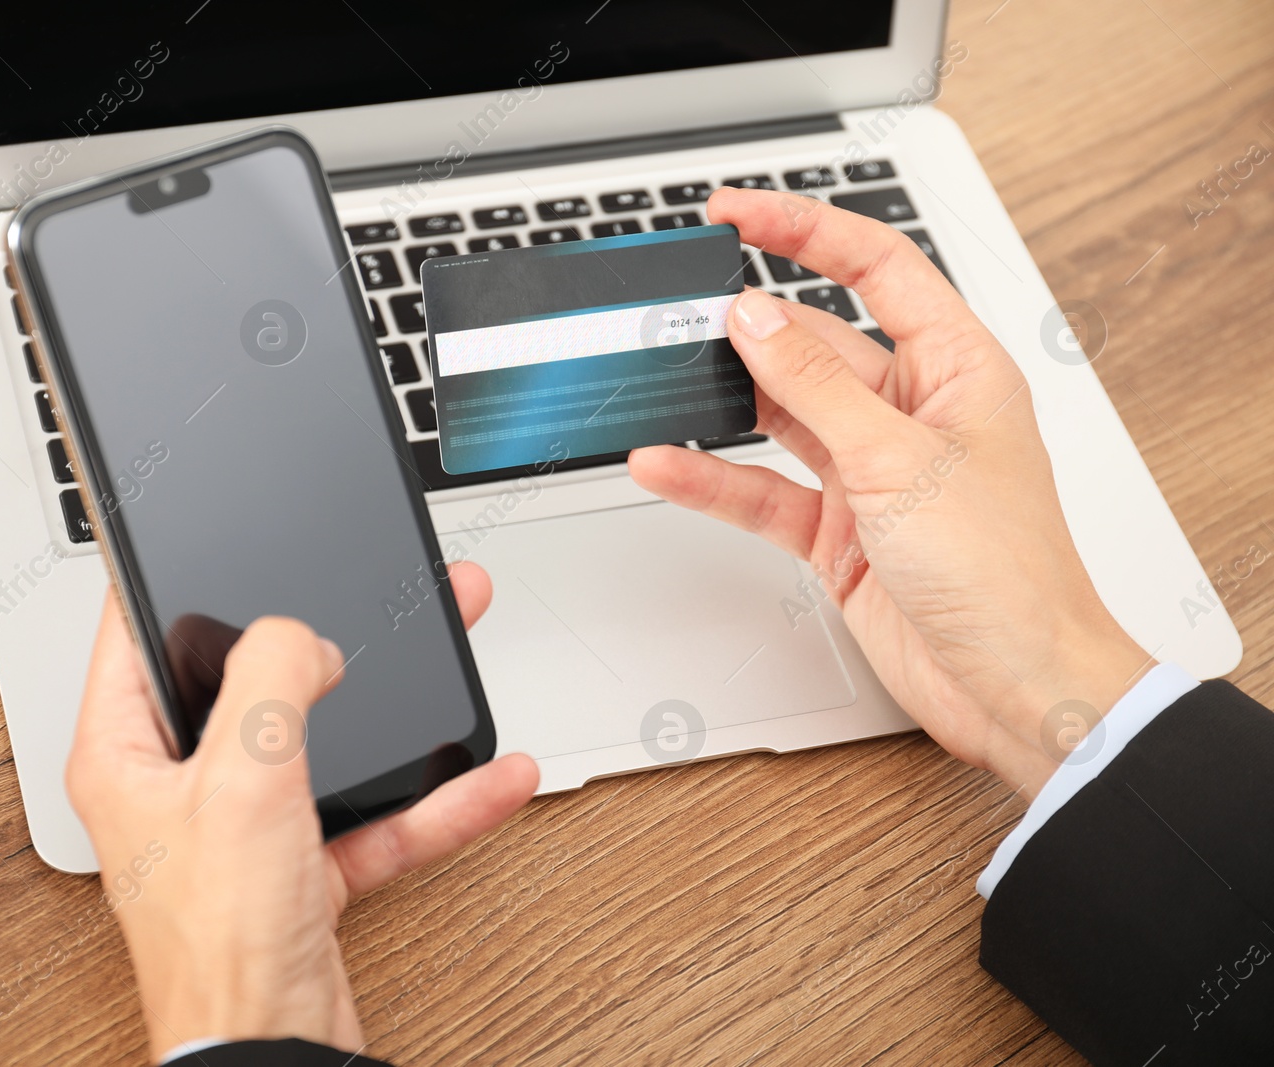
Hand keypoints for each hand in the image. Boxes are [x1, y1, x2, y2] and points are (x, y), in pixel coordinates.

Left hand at [67, 562, 537, 1059]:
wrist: (271, 1055)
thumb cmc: (218, 947)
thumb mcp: (243, 781)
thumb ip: (271, 682)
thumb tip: (301, 635)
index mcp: (127, 754)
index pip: (132, 634)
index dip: (167, 577)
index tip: (202, 534)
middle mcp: (180, 786)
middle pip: (250, 679)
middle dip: (319, 630)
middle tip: (358, 582)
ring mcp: (244, 826)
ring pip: (324, 738)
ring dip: (390, 702)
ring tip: (445, 642)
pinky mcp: (302, 867)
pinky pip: (373, 814)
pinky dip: (432, 799)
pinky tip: (485, 777)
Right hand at [630, 188, 1148, 797]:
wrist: (1013, 686)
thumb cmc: (1007, 575)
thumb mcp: (901, 462)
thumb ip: (818, 388)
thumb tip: (758, 319)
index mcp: (957, 369)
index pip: (876, 268)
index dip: (806, 230)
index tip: (737, 214)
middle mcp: (912, 412)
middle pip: (815, 343)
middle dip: (750, 327)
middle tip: (681, 310)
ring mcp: (870, 472)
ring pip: (781, 416)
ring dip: (724, 403)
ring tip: (661, 378)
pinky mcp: (837, 530)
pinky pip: (762, 488)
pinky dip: (713, 478)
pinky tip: (668, 463)